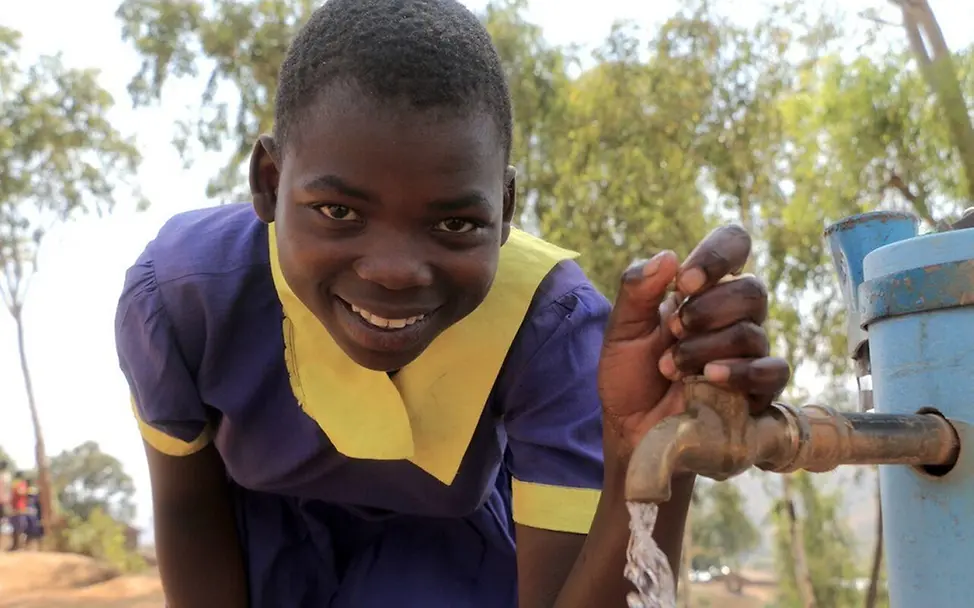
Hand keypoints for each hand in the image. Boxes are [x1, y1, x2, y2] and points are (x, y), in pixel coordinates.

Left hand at [597, 225, 790, 455]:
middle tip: (673, 331)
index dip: (718, 255)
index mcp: (701, 290)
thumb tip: (668, 256)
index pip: (734, 246)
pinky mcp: (758, 390)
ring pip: (753, 333)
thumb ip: (636, 292)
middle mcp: (732, 316)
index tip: (684, 281)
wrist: (633, 432)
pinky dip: (740, 372)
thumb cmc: (629, 377)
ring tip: (671, 367)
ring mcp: (749, 353)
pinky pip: (771, 371)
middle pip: (752, 290)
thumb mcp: (620, 332)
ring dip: (706, 347)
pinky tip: (709, 378)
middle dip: (709, 309)